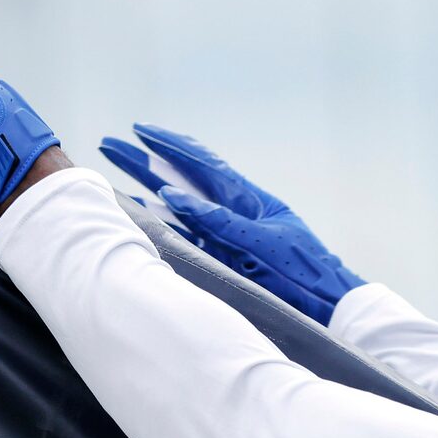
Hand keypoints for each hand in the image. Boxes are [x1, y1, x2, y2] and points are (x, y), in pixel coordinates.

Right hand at [98, 124, 362, 321]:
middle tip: (108, 145)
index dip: (169, 145)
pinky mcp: (223, 260)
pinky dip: (161, 223)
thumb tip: (174, 196)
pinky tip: (140, 214)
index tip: (138, 129)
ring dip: (145, 190)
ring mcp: (225, 236)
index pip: (201, 163)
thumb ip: (220, 221)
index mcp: (247, 199)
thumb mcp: (263, 243)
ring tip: (112, 176)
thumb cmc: (305, 273)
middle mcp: (232, 212)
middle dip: (144, 161)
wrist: (329, 308)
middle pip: (181, 178)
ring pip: (178, 205)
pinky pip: (184, 236)